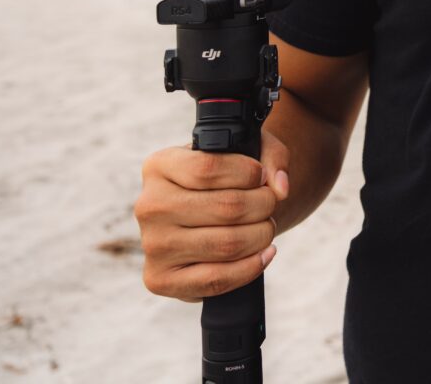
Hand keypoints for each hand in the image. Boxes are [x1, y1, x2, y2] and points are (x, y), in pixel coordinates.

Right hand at [134, 130, 291, 301]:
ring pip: (227, 244)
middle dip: (264, 205)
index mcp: (160, 166)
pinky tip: (265, 253)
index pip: (208, 168)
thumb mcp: (249, 150)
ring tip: (265, 226)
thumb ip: (272, 156)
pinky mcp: (160, 279)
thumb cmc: (227, 178)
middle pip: (226, 207)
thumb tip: (280, 188)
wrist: (204, 217)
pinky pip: (217, 279)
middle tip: (270, 204)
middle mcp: (149, 206)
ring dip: (261, 235)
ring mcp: (153, 246)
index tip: (262, 177)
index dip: (248, 173)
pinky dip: (251, 267)